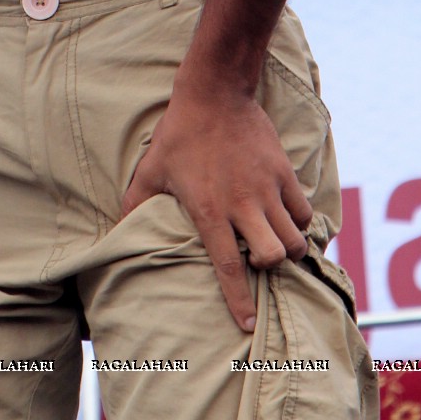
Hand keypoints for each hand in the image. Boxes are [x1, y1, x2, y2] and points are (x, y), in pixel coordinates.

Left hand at [120, 78, 312, 331]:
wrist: (214, 93)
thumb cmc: (179, 133)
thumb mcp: (152, 168)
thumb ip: (135, 203)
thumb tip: (117, 230)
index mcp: (209, 210)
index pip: (227, 266)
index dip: (239, 300)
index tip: (247, 326)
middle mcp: (242, 204)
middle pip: (273, 256)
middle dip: (271, 268)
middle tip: (259, 259)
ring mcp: (266, 187)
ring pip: (295, 238)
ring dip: (289, 249)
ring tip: (277, 243)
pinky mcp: (283, 172)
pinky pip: (304, 210)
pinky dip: (300, 221)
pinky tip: (288, 218)